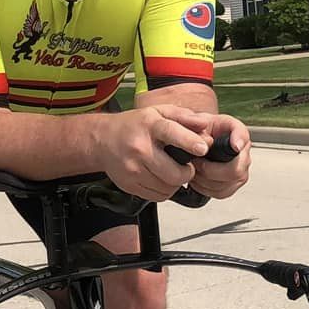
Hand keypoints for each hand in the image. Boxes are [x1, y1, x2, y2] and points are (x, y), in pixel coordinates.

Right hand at [99, 107, 213, 201]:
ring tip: (171, 170)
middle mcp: (139, 148)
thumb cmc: (134, 125)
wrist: (102, 140)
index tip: (203, 148)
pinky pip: (157, 196)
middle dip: (187, 172)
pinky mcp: (129, 184)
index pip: (171, 133)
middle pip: (173, 172)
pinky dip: (164, 190)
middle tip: (187, 167)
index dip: (189, 141)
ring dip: (176, 182)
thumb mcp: (159, 112)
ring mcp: (132, 169)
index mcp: (149, 125)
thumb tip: (205, 125)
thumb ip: (184, 117)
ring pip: (167, 188)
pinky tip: (160, 178)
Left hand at [156, 105, 250, 200]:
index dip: (239, 142)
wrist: (196, 141)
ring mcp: (241, 171)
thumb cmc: (199, 130)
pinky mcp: (233, 185)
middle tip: (196, 163)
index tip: (234, 146)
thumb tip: (216, 141)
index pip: (243, 136)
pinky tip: (199, 178)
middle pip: (236, 171)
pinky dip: (205, 188)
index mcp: (237, 133)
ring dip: (204, 180)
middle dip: (209, 170)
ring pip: (226, 185)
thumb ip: (203, 125)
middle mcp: (243, 153)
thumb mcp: (198, 120)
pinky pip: (220, 193)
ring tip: (195, 169)